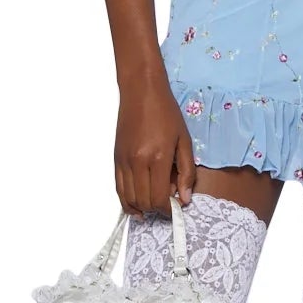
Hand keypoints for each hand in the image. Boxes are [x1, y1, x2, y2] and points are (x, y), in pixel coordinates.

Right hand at [114, 79, 197, 215]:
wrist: (141, 92)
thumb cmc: (166, 113)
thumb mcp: (184, 141)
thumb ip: (186, 172)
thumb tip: (184, 199)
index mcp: (157, 158)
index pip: (159, 198)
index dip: (168, 210)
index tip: (176, 207)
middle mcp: (137, 162)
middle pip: (143, 202)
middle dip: (156, 210)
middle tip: (167, 204)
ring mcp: (123, 162)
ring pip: (129, 199)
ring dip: (141, 208)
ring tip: (153, 207)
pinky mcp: (116, 159)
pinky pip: (118, 189)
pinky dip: (127, 201)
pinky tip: (137, 205)